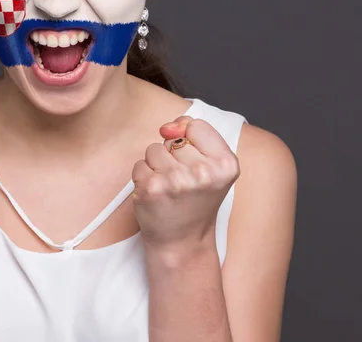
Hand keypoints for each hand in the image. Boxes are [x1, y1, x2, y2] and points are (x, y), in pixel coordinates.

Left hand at [131, 116, 239, 251]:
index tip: (196, 164)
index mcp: (226, 164)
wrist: (182, 241)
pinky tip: (157, 194)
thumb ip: (193, 134)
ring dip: (157, 165)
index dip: (191, 142)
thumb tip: (167, 127)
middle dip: (173, 156)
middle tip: (183, 182)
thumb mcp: (211, 165)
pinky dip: (144, 177)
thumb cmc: (196, 199)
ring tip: (169, 187)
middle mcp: (203, 172)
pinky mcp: (151, 189)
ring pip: (154, 149)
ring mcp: (176, 181)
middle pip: (173, 139)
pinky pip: (140, 164)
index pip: (195, 126)